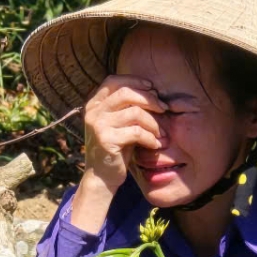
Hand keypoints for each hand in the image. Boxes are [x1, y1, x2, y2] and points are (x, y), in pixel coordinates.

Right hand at [69, 75, 165, 232]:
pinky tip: (156, 145)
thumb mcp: (119, 123)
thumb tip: (152, 90)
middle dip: (149, 99)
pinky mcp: (106, 140)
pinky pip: (136, 132)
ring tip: (162, 133)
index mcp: (94, 104)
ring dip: (154, 122)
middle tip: (164, 109)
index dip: (135, 81)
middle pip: (126, 93)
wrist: (102, 177)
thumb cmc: (116, 148)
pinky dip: (151, 138)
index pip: (114, 80)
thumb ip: (128, 106)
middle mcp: (93, 111)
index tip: (152, 88)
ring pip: (134, 112)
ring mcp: (98, 125)